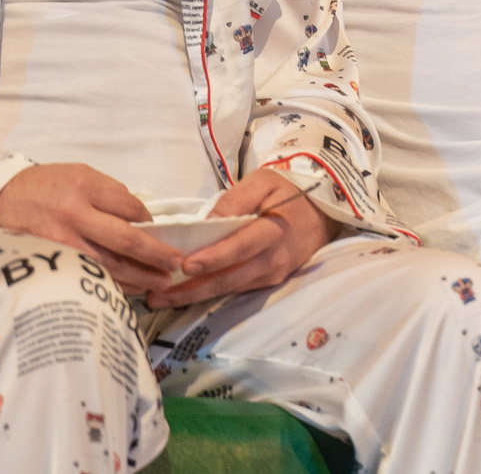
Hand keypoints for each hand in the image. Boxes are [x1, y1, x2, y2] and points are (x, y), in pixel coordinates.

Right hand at [0, 163, 183, 293]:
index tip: (159, 231)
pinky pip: (88, 276)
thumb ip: (108, 193)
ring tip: (159, 281)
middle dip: (155, 255)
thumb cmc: (41, 186)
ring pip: (110, 266)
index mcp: (84, 185)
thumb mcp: (77, 173)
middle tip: (176, 264)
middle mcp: (75, 214)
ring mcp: (62, 242)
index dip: (150, 222)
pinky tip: (128, 288)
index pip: (131, 208)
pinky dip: (110, 284)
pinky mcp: (50, 261)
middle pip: (126, 240)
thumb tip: (140, 218)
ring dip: (139, 276)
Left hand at [145, 167, 341, 309]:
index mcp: (273, 232)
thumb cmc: (289, 192)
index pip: (240, 248)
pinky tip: (186, 293)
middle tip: (158, 296)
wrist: (322, 213)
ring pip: (229, 289)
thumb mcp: (264, 181)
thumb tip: (208, 222)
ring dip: (195, 296)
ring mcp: (271, 275)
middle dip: (192, 290)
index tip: (186, 266)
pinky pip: (236, 289)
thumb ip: (236, 199)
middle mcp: (273, 260)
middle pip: (229, 278)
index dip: (213, 258)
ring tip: (162, 299)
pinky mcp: (268, 282)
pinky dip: (210, 292)